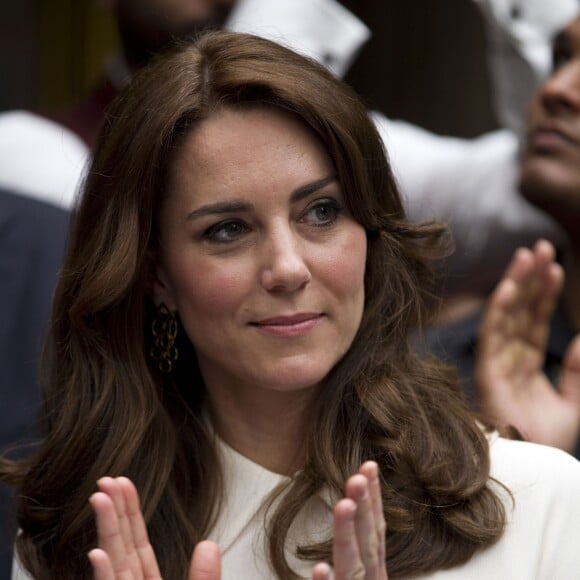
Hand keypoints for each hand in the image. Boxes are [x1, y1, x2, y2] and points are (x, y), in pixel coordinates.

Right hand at [89, 476, 220, 579]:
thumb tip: (209, 545)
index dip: (130, 513)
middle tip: (105, 480)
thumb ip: (204, 577)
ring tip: (98, 499)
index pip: (138, 543)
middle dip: (113, 513)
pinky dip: (104, 574)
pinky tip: (96, 551)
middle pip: (121, 547)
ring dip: (106, 531)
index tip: (124, 483)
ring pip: (114, 564)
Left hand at [312, 461, 387, 579]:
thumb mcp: (358, 579)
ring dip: (347, 534)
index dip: (373, 499)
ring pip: (352, 567)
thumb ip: (355, 558)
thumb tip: (349, 514)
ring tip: (344, 505)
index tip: (369, 466)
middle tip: (357, 477)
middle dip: (364, 507)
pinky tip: (319, 567)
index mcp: (374, 572)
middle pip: (368, 542)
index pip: (375, 530)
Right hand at [474, 239, 579, 451]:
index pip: (536, 319)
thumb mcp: (574, 402)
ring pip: (507, 316)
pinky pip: (493, 336)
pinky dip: (499, 312)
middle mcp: (510, 357)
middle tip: (540, 246)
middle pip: (520, 310)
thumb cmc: (546, 439)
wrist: (531, 465)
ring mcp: (497, 362)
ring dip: (516, 284)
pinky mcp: (488, 372)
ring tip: (527, 255)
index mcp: (527, 362)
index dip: (545, 293)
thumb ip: (578, 372)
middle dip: (529, 278)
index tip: (555, 266)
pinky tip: (508, 289)